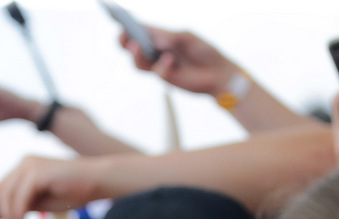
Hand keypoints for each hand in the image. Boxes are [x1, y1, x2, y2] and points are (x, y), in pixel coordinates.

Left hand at [0, 155, 102, 218]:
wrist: (98, 182)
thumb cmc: (73, 193)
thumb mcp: (39, 203)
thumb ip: (19, 207)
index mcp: (23, 169)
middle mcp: (23, 164)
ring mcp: (29, 165)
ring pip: (6, 197)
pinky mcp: (36, 172)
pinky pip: (19, 199)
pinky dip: (17, 217)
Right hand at [121, 25, 235, 96]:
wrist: (217, 72)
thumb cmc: (203, 51)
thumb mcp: (188, 37)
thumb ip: (172, 37)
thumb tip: (156, 42)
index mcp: (160, 36)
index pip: (141, 30)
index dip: (129, 25)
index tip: (121, 20)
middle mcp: (156, 51)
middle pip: (133, 47)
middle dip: (125, 42)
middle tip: (123, 37)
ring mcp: (159, 65)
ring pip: (139, 62)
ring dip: (137, 54)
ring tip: (137, 46)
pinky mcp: (166, 78)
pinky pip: (158, 71)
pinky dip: (162, 65)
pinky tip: (170, 60)